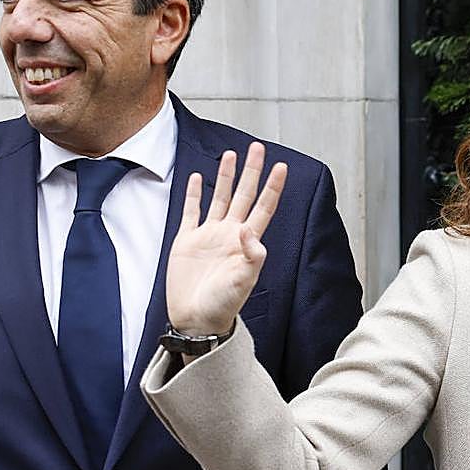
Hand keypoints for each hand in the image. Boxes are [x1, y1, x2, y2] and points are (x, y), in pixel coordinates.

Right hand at [166, 142, 286, 336]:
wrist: (197, 321)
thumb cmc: (222, 306)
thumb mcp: (243, 282)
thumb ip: (250, 256)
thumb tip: (248, 229)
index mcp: (245, 243)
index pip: (263, 207)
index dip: (272, 187)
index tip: (281, 167)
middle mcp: (229, 234)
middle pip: (244, 195)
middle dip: (251, 172)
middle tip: (258, 148)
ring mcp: (208, 236)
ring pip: (220, 198)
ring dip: (226, 177)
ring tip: (231, 155)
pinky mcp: (187, 242)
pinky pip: (191, 212)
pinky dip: (194, 194)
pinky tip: (196, 179)